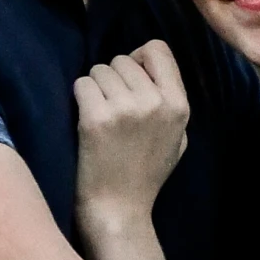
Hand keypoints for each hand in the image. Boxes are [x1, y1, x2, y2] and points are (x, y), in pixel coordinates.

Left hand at [73, 41, 189, 259]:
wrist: (119, 210)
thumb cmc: (146, 174)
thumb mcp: (177, 137)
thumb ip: (170, 100)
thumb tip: (151, 66)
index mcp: (179, 106)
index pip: (158, 49)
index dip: (139, 58)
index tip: (130, 77)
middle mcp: (155, 102)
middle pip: (122, 59)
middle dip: (113, 77)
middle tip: (112, 106)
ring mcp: (125, 109)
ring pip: (99, 69)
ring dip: (95, 87)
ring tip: (100, 115)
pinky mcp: (96, 118)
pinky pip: (82, 84)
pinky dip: (80, 97)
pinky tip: (86, 119)